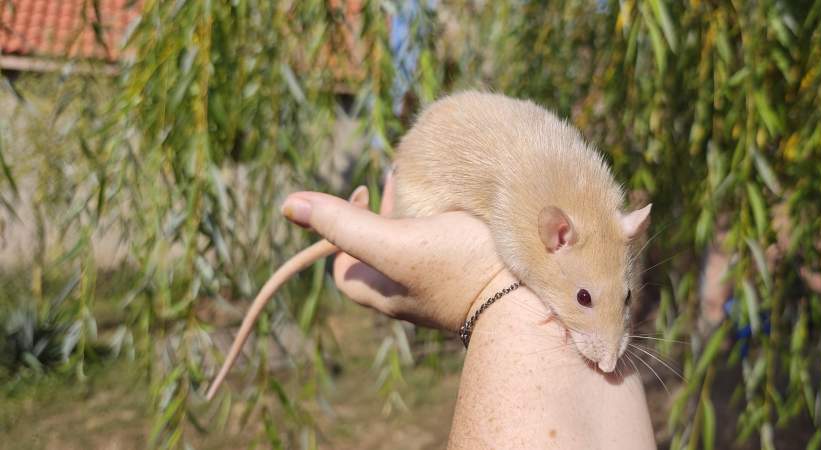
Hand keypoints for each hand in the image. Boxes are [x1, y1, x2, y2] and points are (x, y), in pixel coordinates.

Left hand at [280, 173, 508, 331]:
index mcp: (382, 290)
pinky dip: (444, 224)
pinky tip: (462, 205)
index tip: (367, 190)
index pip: (342, 260)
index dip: (343, 224)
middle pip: (377, 250)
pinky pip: (444, 251)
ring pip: (412, 248)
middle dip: (381, 212)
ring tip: (430, 184)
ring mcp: (440, 290)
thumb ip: (343, 223)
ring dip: (415, 215)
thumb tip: (288, 206)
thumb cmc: (460, 269)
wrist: (530, 299)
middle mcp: (407, 293)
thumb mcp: (393, 242)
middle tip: (398, 180)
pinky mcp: (471, 281)